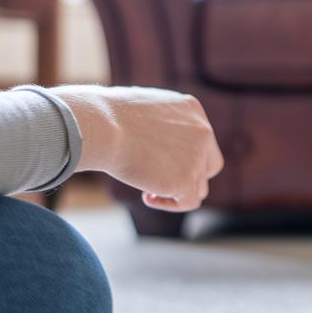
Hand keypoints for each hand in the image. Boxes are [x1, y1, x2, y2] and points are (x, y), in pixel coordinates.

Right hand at [51, 86, 223, 211]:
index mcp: (192, 110)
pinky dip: (169, 204)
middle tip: (160, 177)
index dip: (183, 155)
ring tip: (147, 187)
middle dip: (189, 175)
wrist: (102, 126)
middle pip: (209, 165)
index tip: (156, 158)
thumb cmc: (109, 115)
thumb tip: (159, 144)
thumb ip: (161, 124)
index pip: (201, 140)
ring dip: (175, 190)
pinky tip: (147, 196)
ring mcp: (196, 157)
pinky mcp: (185, 180)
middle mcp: (202, 132)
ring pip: (199, 186)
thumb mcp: (144, 108)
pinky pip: (188, 202)